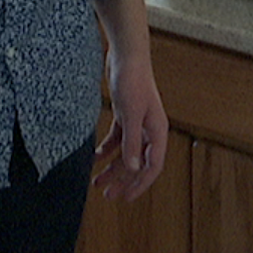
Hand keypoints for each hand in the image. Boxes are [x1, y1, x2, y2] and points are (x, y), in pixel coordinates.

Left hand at [94, 51, 166, 200]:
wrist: (126, 54)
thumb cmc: (132, 81)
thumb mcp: (130, 114)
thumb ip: (131, 142)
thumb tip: (133, 168)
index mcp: (157, 131)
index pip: (152, 166)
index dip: (140, 184)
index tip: (125, 198)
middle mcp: (149, 129)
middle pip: (137, 163)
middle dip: (122, 180)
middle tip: (107, 195)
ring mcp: (137, 122)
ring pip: (126, 153)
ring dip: (112, 168)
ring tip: (96, 181)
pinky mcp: (125, 114)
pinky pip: (117, 139)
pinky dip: (106, 150)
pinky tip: (95, 157)